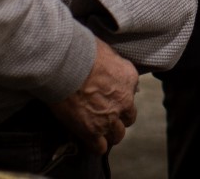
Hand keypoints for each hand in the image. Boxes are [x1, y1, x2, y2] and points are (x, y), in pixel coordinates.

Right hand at [48, 37, 139, 155]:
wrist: (67, 65)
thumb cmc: (83, 51)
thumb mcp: (108, 52)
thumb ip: (115, 65)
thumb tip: (114, 68)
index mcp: (130, 79)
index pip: (132, 94)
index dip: (120, 98)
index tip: (110, 97)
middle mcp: (124, 101)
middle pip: (128, 118)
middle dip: (118, 118)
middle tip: (104, 115)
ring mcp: (109, 118)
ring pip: (117, 136)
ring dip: (109, 133)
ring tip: (97, 129)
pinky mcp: (92, 131)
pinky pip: (100, 147)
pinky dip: (96, 145)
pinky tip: (89, 139)